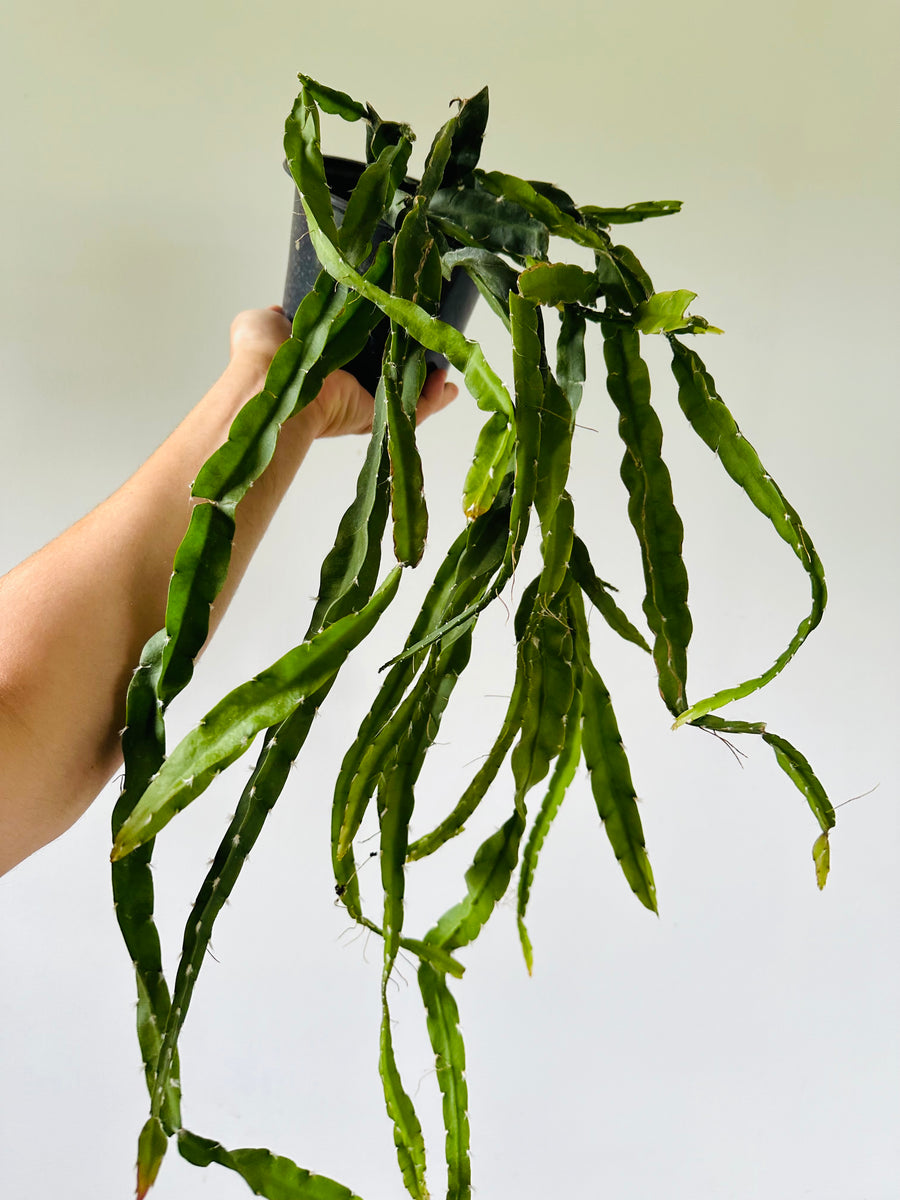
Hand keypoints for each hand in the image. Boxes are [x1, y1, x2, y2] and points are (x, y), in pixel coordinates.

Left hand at [229, 305, 458, 438]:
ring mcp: (363, 405)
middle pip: (387, 378)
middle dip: (411, 367)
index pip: (356, 359)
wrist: (271, 383)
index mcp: (322, 370)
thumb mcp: (262, 323)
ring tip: (446, 370)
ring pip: (405, 395)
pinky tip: (448, 386)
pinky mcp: (377, 415)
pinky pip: (413, 411)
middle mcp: (344, 391)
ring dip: (428, 384)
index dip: (377, 346)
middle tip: (430, 352)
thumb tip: (279, 311)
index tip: (396, 330)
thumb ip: (274, 317)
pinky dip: (434, 400)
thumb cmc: (262, 355)